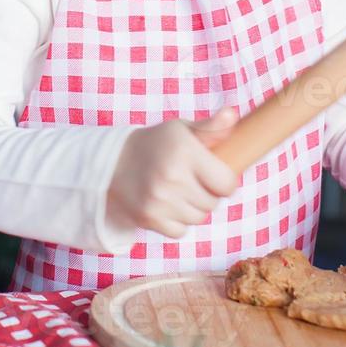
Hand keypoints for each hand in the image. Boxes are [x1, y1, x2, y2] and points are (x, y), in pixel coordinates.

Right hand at [105, 106, 240, 239]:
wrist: (113, 162)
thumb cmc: (156, 143)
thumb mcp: (181, 129)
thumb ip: (211, 127)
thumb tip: (232, 115)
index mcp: (185, 151)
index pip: (227, 184)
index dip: (225, 181)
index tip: (215, 175)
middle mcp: (172, 176)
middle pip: (213, 203)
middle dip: (208, 194)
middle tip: (193, 181)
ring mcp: (159, 200)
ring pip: (198, 218)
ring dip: (193, 209)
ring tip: (179, 192)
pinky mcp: (148, 218)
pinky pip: (180, 231)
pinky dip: (178, 222)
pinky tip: (168, 205)